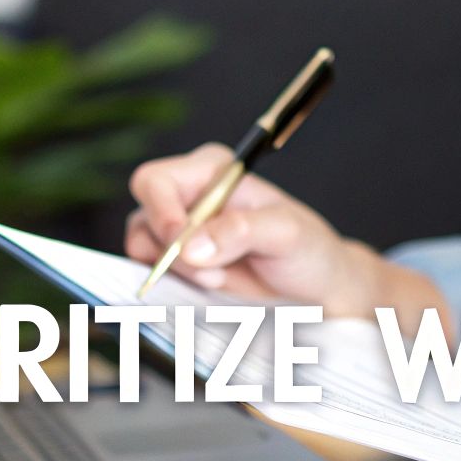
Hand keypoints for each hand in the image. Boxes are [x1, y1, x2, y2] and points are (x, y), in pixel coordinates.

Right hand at [125, 143, 381, 313]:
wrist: (317, 289)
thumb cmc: (308, 249)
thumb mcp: (286, 233)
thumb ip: (241, 231)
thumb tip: (190, 247)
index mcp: (212, 172)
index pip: (156, 181)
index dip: (161, 212)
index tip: (183, 243)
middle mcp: (189, 196)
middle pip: (143, 215)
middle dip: (168, 248)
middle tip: (210, 271)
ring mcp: (181, 231)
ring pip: (142, 246)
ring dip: (174, 269)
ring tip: (218, 278)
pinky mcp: (179, 263)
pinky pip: (151, 271)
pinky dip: (173, 283)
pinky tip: (211, 285)